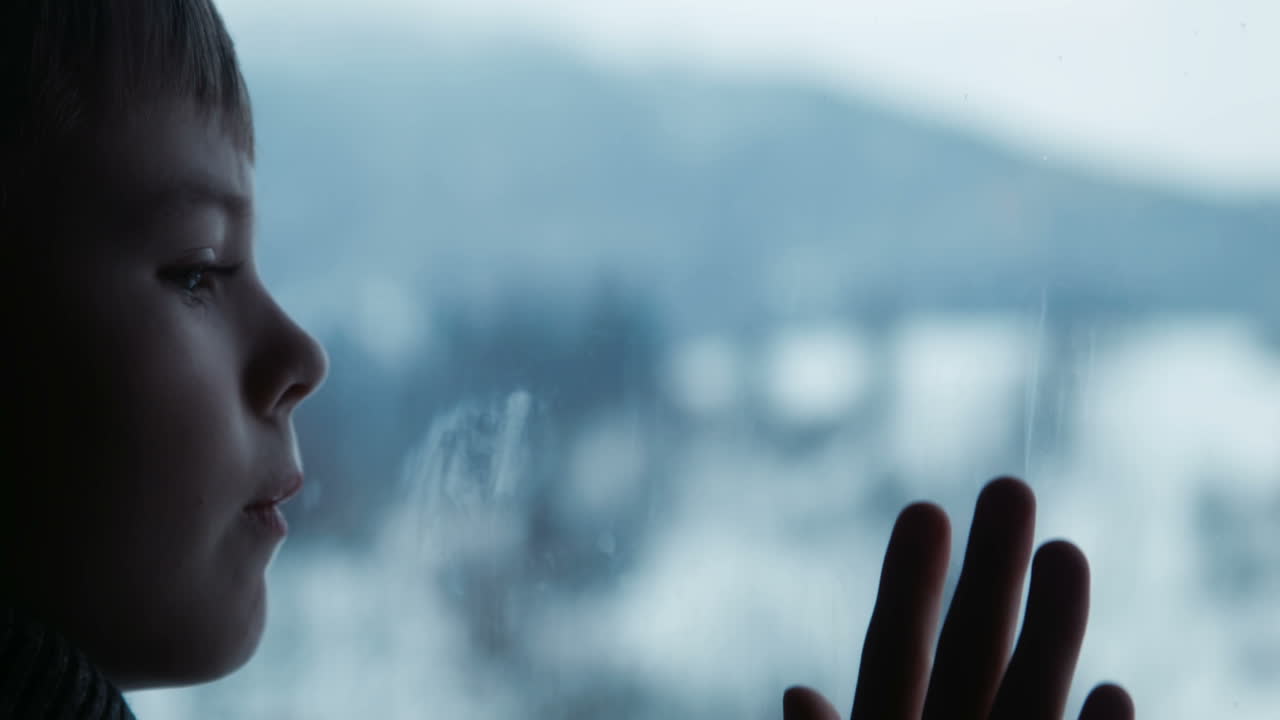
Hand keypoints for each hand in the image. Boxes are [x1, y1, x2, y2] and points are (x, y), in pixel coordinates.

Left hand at [783, 476, 1133, 719]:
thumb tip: (797, 693)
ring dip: (1054, 628)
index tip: (926, 509)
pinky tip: (1114, 692)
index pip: (893, 651)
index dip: (908, 583)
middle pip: (970, 650)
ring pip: (1031, 695)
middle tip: (1009, 486)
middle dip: (991, 571)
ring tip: (1066, 550)